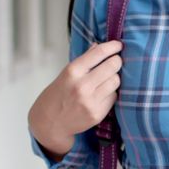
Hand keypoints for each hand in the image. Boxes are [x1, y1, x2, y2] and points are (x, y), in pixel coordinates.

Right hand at [28, 39, 122, 157]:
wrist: (49, 122)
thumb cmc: (57, 95)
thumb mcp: (65, 74)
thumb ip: (84, 60)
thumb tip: (99, 46)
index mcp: (72, 71)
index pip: (99, 53)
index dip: (112, 47)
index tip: (118, 45)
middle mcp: (82, 86)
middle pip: (113, 66)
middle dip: (116, 61)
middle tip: (115, 62)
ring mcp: (90, 101)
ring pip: (116, 81)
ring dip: (114, 78)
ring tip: (106, 79)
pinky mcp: (97, 114)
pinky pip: (113, 97)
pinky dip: (110, 93)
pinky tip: (101, 94)